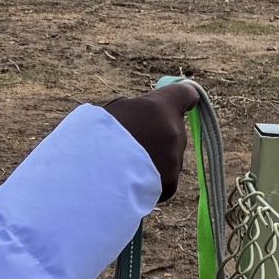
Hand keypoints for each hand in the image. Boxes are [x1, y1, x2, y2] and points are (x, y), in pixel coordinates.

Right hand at [99, 79, 204, 202]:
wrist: (94, 175)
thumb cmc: (96, 139)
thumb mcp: (114, 112)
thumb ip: (136, 112)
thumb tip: (142, 118)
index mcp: (160, 107)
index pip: (185, 94)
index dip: (182, 99)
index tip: (183, 103)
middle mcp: (173, 131)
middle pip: (172, 131)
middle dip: (157, 138)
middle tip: (131, 148)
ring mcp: (174, 159)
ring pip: (169, 158)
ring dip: (153, 161)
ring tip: (125, 169)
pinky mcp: (170, 183)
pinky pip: (164, 180)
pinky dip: (151, 182)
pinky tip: (131, 183)